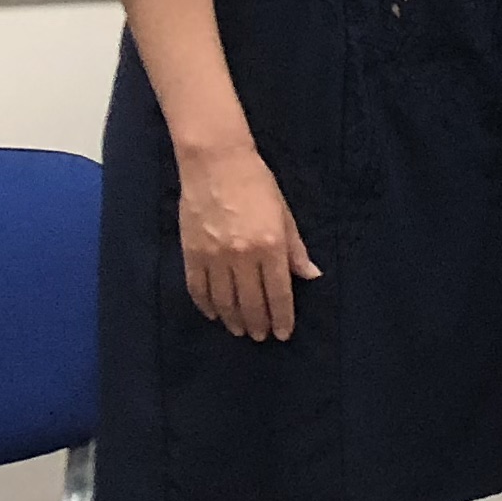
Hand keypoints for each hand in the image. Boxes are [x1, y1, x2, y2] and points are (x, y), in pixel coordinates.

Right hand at [176, 144, 317, 340]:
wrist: (215, 163)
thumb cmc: (257, 184)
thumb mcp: (285, 214)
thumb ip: (295, 249)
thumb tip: (310, 276)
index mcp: (270, 245)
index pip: (278, 292)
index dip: (282, 316)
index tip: (283, 333)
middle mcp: (241, 256)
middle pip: (250, 302)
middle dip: (258, 323)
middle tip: (261, 337)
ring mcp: (213, 256)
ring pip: (223, 300)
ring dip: (233, 319)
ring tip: (241, 330)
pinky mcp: (191, 252)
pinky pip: (197, 288)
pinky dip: (205, 305)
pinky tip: (213, 314)